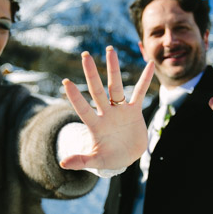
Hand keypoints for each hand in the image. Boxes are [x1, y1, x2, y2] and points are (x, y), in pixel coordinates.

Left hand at [61, 46, 154, 170]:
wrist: (126, 157)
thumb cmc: (109, 158)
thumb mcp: (96, 161)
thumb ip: (81, 160)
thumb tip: (62, 163)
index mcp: (96, 125)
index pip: (83, 109)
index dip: (76, 97)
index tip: (65, 82)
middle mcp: (106, 113)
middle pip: (98, 90)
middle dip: (91, 74)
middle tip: (84, 55)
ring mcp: (120, 110)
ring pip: (116, 86)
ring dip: (113, 69)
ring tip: (110, 50)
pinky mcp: (134, 111)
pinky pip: (140, 92)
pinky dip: (145, 80)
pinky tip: (150, 65)